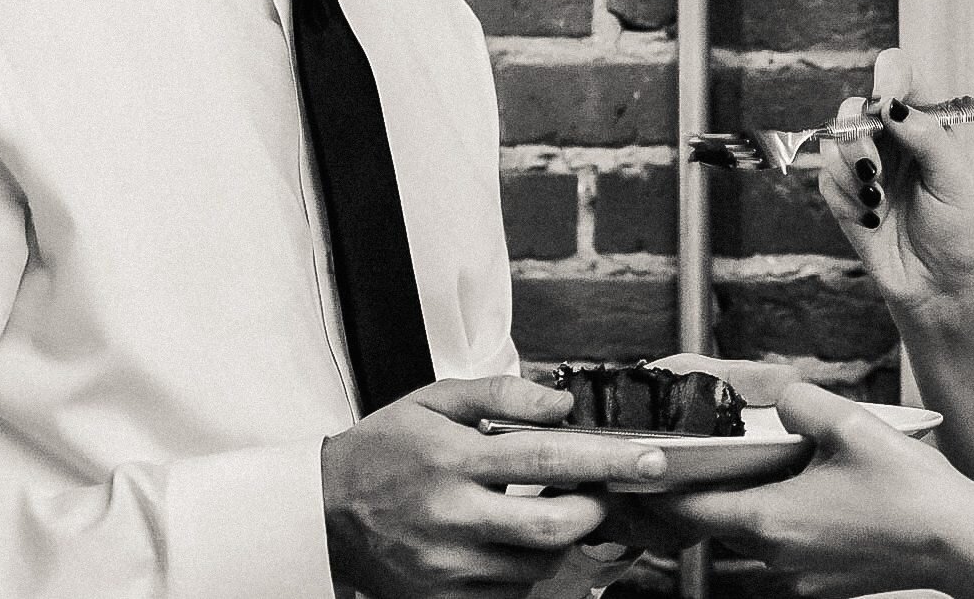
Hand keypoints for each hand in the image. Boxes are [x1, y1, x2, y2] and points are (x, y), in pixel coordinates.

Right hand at [320, 375, 667, 598]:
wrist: (323, 511)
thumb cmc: (384, 449)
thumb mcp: (435, 401)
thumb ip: (502, 395)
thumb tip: (562, 403)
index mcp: (452, 458)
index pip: (546, 457)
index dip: (606, 459)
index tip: (650, 459)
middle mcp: (451, 516)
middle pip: (553, 526)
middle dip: (592, 508)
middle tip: (595, 491)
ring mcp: (447, 566)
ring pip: (536, 564)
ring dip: (555, 538)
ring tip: (535, 511)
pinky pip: (509, 593)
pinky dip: (522, 569)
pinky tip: (505, 542)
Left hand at [637, 384, 973, 598]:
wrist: (965, 546)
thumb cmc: (913, 492)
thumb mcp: (852, 424)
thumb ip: (799, 402)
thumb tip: (777, 398)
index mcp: (770, 519)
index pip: (686, 509)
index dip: (655, 488)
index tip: (636, 468)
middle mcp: (775, 556)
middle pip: (710, 526)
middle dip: (690, 497)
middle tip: (671, 467)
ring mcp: (798, 576)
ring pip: (746, 539)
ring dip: (735, 510)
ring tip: (735, 475)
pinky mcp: (822, 583)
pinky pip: (780, 551)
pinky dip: (773, 525)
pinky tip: (796, 495)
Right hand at [819, 47, 973, 314]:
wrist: (936, 286)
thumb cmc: (956, 232)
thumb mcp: (954, 182)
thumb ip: (927, 137)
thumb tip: (892, 105)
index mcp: (923, 125)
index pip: (900, 76)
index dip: (889, 77)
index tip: (885, 103)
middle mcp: (890, 138)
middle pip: (854, 105)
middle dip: (858, 134)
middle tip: (873, 169)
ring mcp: (863, 164)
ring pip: (832, 139)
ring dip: (849, 169)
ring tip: (876, 201)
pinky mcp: (842, 193)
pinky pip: (825, 177)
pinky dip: (845, 197)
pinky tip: (870, 218)